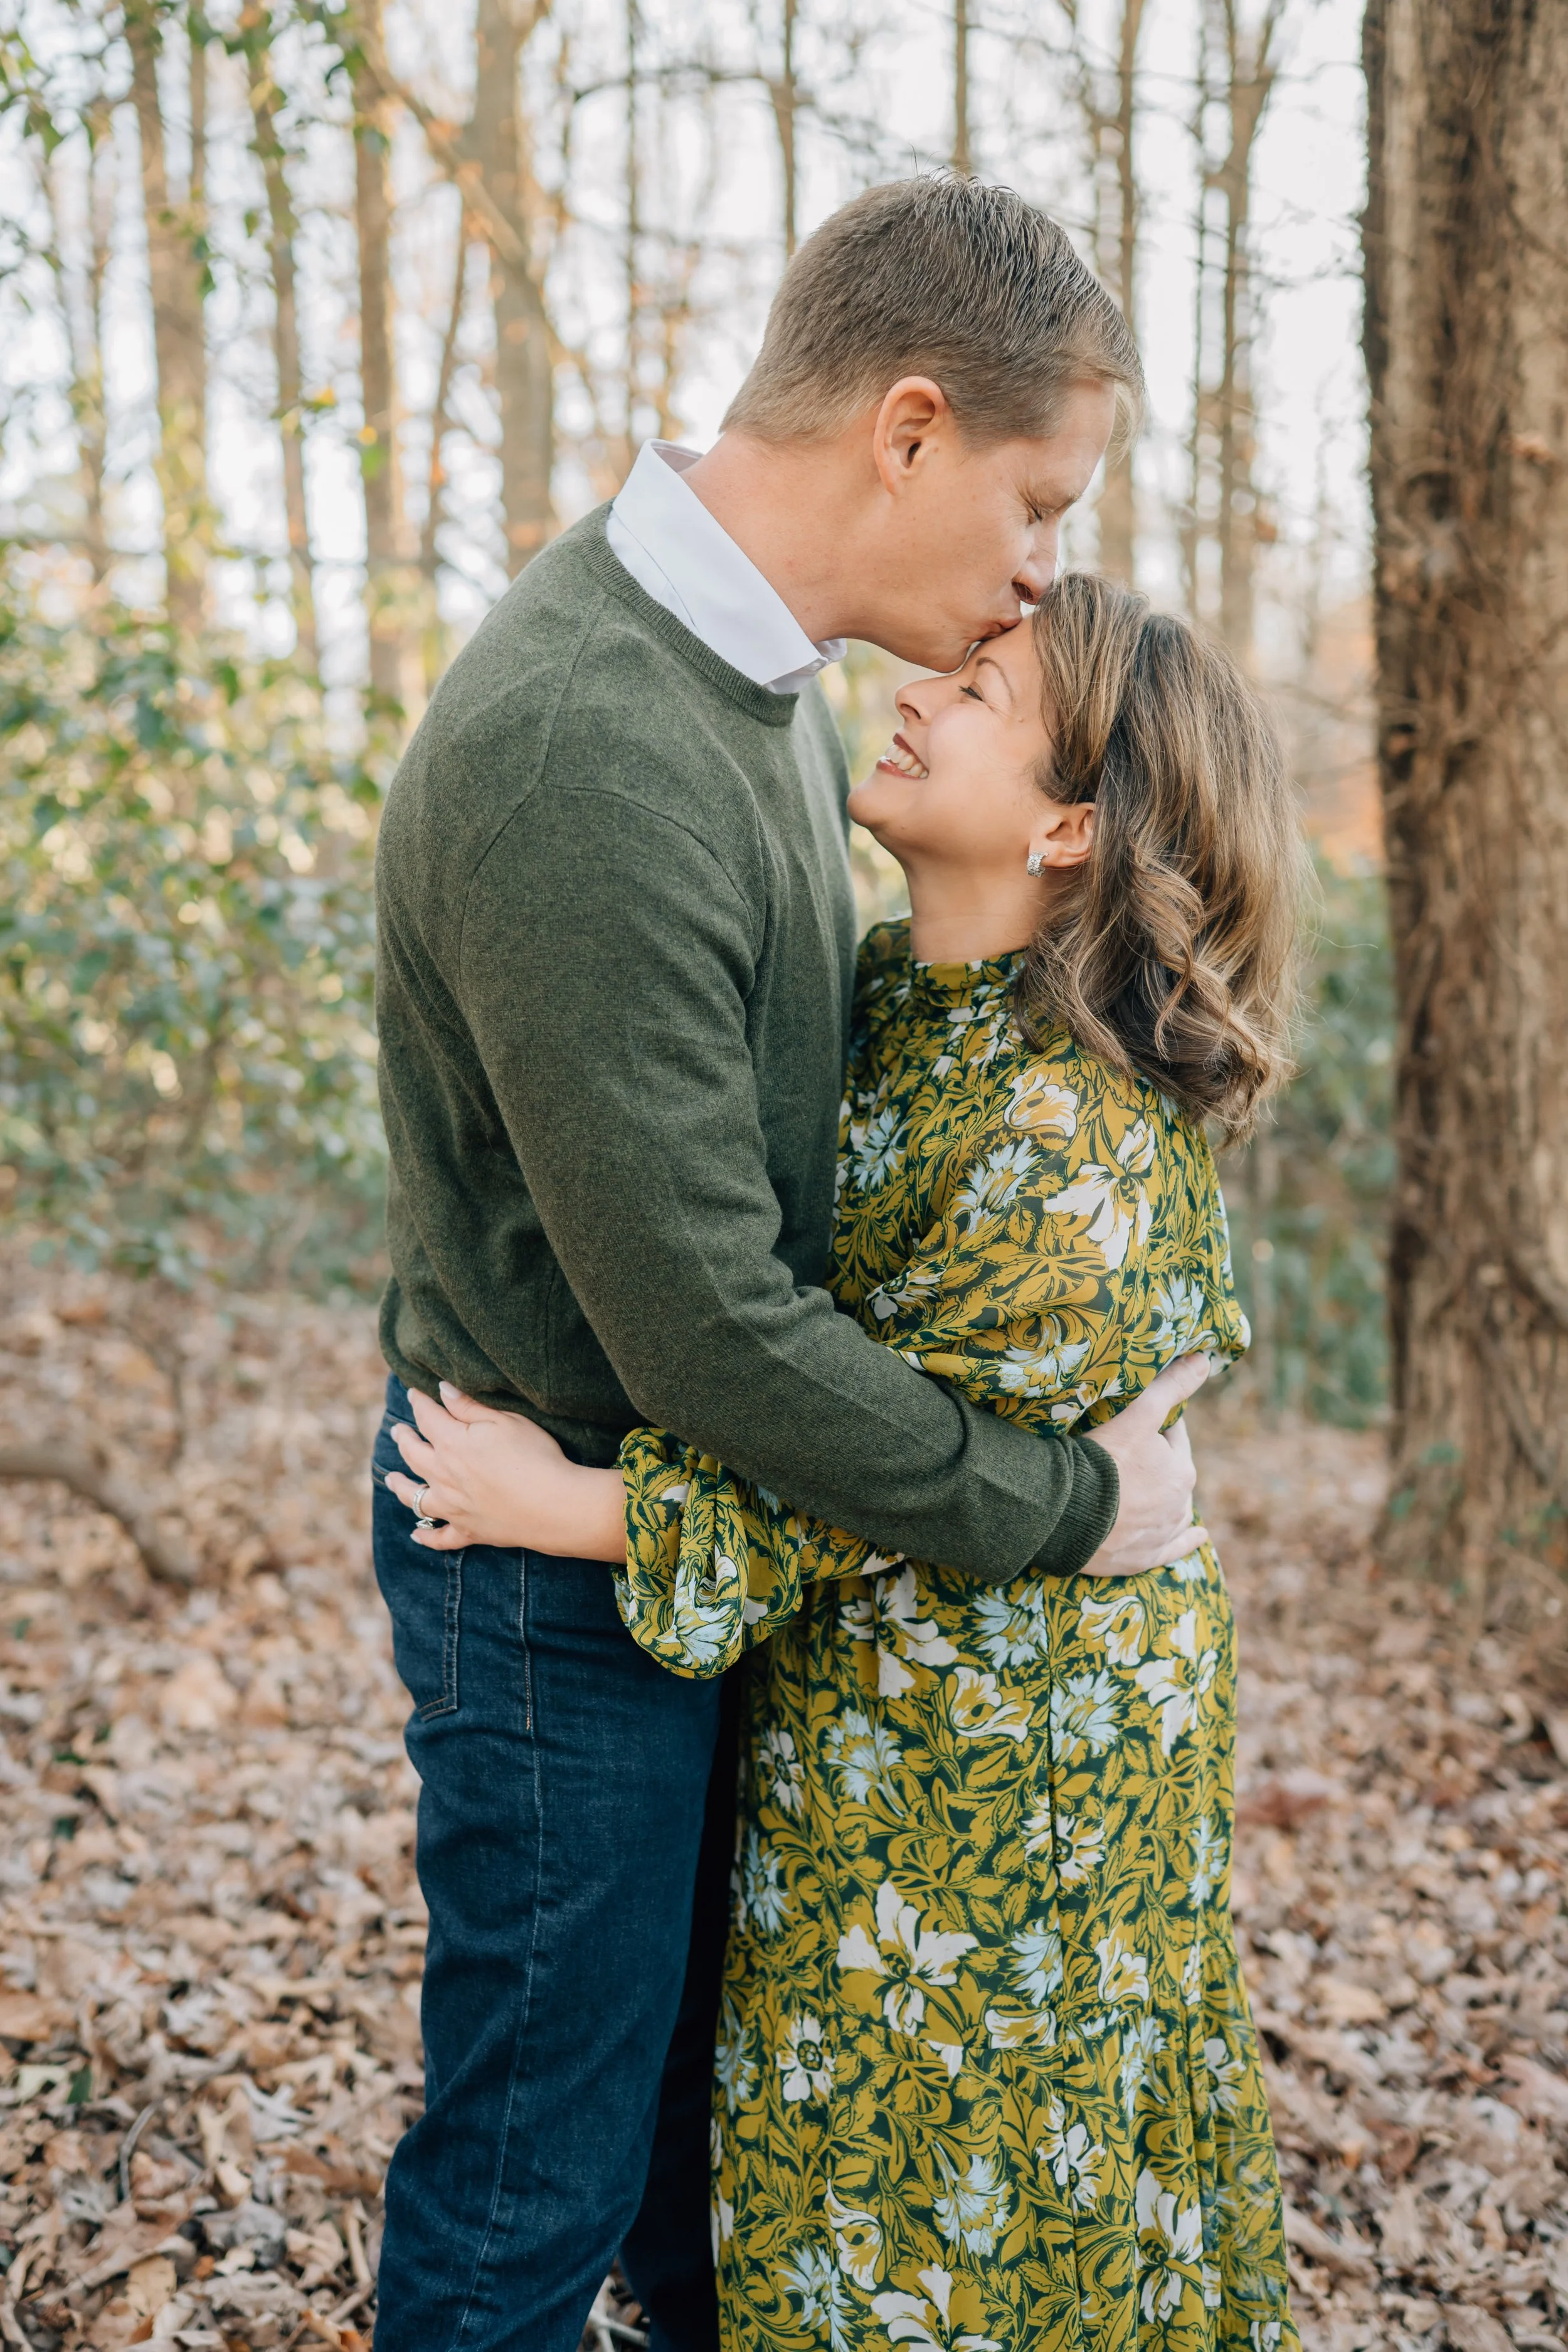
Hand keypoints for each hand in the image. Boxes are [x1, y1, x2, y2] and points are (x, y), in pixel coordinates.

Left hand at [384, 1384, 626, 1560]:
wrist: (552, 1505)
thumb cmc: (534, 1456)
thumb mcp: (505, 1420)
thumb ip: (469, 1406)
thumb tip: (442, 1390)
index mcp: (452, 1443)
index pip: (427, 1417)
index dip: (419, 1402)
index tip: (413, 1393)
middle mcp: (443, 1476)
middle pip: (413, 1454)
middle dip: (404, 1439)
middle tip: (398, 1430)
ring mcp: (453, 1507)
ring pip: (414, 1497)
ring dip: (400, 1486)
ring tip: (391, 1478)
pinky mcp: (468, 1531)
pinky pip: (440, 1538)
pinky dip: (426, 1537)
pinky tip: (416, 1534)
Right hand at [1078, 1355, 1210, 1578]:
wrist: (1069, 1514)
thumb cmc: (1103, 1461)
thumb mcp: (1139, 1416)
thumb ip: (1171, 1387)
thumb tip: (1205, 1358)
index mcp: (1181, 1469)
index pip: (1174, 1437)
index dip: (1157, 1426)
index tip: (1140, 1422)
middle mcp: (1179, 1503)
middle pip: (1174, 1474)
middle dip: (1160, 1464)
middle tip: (1131, 1454)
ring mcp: (1163, 1532)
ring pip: (1176, 1510)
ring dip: (1169, 1500)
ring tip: (1151, 1491)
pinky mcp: (1145, 1557)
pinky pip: (1175, 1548)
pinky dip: (1188, 1541)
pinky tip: (1200, 1537)